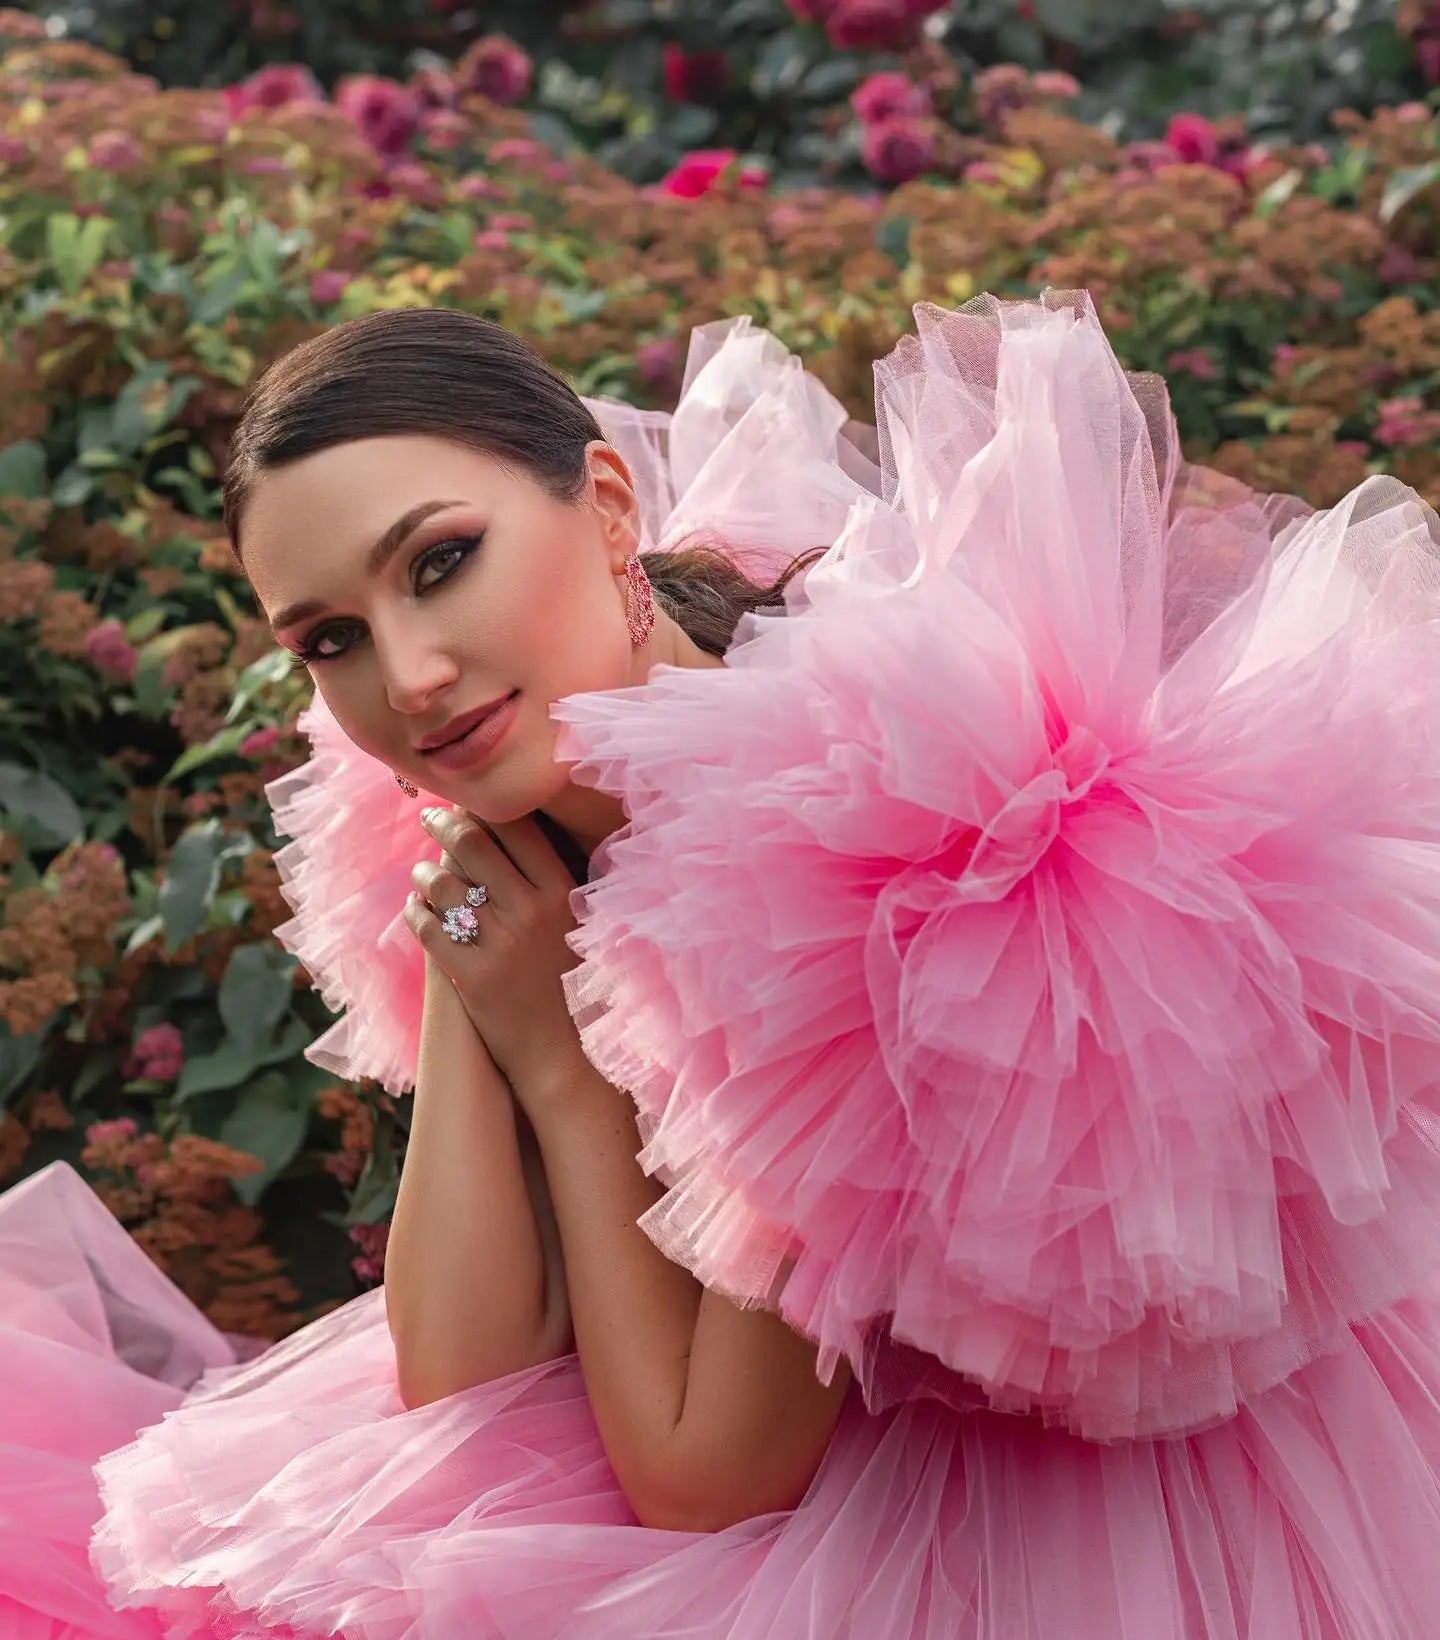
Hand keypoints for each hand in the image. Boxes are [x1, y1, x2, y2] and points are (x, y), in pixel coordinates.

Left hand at [404, 808, 584, 1100]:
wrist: (565, 1053)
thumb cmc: (573, 981)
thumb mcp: (578, 923)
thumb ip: (549, 880)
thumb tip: (510, 827)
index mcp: (564, 892)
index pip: (516, 827)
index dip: (483, 807)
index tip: (466, 802)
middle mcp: (533, 912)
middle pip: (473, 844)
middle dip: (443, 824)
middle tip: (430, 819)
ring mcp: (502, 945)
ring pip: (444, 885)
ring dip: (425, 872)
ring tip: (423, 872)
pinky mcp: (473, 978)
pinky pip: (428, 929)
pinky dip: (415, 913)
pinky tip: (416, 909)